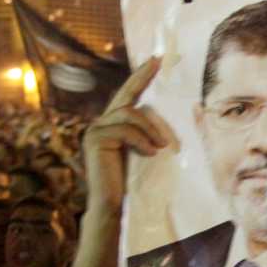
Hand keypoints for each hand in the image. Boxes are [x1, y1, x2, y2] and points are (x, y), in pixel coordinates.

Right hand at [81, 57, 178, 214]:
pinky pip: (125, 130)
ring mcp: (95, 130)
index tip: (154, 60)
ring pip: (128, 114)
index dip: (140, 77)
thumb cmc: (133, 183)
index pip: (128, 96)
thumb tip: (172, 117)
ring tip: (163, 146)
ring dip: (150, 128)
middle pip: (126, 98)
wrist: (113, 205)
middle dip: (142, 78)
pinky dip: (142, 140)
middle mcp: (101, 124)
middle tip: (157, 63)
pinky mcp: (95, 139)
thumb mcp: (146, 152)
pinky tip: (151, 153)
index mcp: (113, 125)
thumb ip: (149, 134)